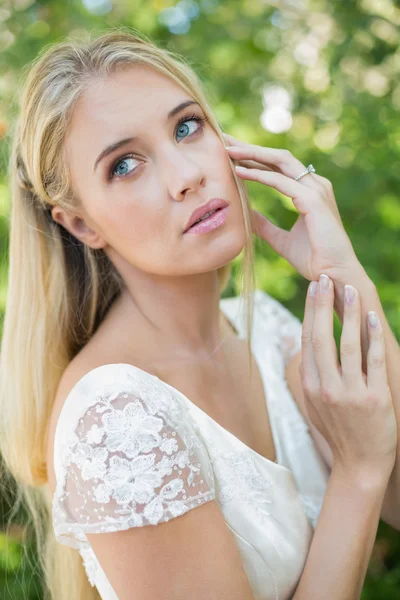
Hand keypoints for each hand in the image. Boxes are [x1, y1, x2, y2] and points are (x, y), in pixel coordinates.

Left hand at [223, 133, 360, 282]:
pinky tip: (239, 172)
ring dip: (252, 154)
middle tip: (224, 140)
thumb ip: (263, 225)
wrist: (334, 275)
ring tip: (227, 150)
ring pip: (280, 162)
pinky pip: (281, 182)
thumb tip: (244, 216)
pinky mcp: (313, 200)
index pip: (278, 167)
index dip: (254, 157)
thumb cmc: (314, 259)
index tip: (230, 152)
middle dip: (250, 147)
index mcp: (309, 192)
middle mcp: (315, 185)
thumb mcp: (280, 240)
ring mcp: (316, 190)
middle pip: (278, 157)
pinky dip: (259, 175)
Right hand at [301, 274, 396, 478]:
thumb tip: (293, 341)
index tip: (314, 288)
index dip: (310, 311)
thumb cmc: (337, 429)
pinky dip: (373, 337)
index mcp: (310, 385)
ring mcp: (350, 393)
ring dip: (349, 314)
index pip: (308, 339)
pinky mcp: (375, 398)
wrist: (359, 465)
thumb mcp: (312, 402)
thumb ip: (305, 371)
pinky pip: (374, 361)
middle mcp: (326, 386)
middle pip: (322, 337)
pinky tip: (372, 317)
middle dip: (323, 305)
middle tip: (326, 278)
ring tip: (350, 289)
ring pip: (348, 345)